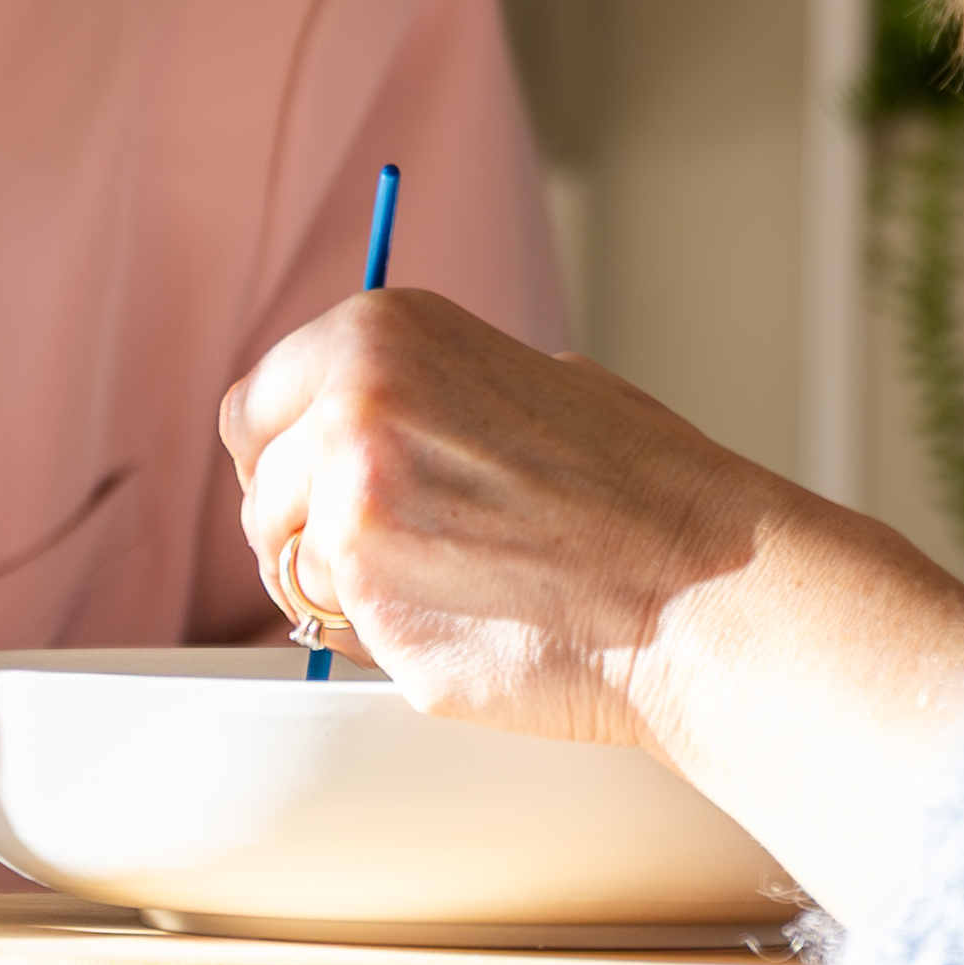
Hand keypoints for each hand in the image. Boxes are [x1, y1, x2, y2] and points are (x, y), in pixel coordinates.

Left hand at [220, 292, 963, 924]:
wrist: (706, 588)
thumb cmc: (644, 494)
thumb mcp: (530, 380)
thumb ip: (427, 392)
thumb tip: (361, 420)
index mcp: (383, 332)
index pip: (260, 400)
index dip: (289, 450)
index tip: (321, 483)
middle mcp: (350, 403)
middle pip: (257, 481)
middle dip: (304, 517)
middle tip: (392, 546)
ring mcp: (349, 504)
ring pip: (284, 559)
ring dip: (340, 581)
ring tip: (448, 582)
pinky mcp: (365, 601)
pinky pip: (325, 625)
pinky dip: (375, 633)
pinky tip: (463, 618)